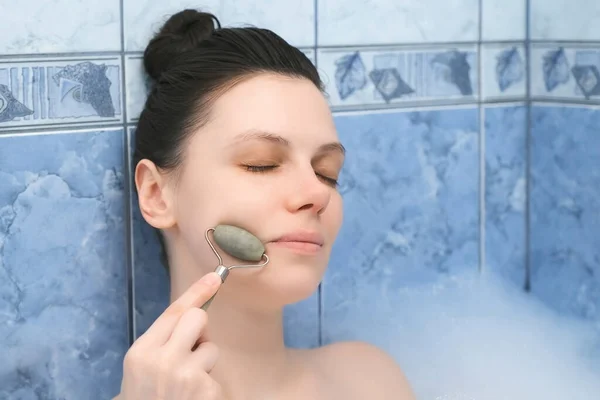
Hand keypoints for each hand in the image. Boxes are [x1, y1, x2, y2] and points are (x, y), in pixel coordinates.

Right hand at [116, 272, 222, 399]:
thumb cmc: (146, 395)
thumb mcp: (142, 366)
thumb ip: (163, 340)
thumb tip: (195, 311)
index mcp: (142, 351)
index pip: (174, 312)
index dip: (197, 291)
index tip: (215, 277)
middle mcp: (162, 360)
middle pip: (197, 318)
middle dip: (198, 331)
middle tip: (189, 350)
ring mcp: (185, 376)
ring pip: (211, 347)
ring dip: (203, 363)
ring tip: (186, 383)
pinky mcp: (205, 391)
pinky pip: (215, 374)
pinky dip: (208, 385)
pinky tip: (193, 397)